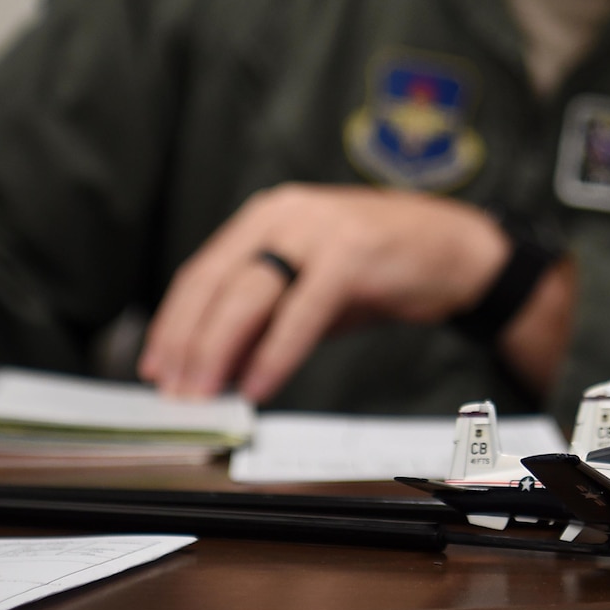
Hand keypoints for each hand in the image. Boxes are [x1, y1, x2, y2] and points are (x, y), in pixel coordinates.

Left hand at [138, 184, 514, 402]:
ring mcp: (317, 231)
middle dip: (187, 344)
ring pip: (248, 294)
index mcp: (266, 218)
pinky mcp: (351, 254)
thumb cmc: (379, 269)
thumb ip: (264, 322)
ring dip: (218, 351)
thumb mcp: (310, 292)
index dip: (173, 324)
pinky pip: (300, 311)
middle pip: (215, 284)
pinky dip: (275, 352)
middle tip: (174, 393)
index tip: (156, 368)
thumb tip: (216, 370)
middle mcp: (284, 215)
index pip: (201, 272)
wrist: (454, 249)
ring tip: (205, 394)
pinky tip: (259, 384)